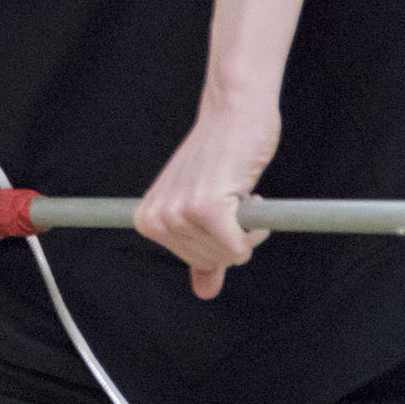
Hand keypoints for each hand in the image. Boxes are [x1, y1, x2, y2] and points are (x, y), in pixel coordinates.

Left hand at [133, 104, 279, 298]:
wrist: (233, 112)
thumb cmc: (220, 153)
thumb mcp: (202, 207)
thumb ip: (202, 251)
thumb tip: (205, 291)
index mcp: (149, 219)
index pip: (194, 263)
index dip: (218, 242)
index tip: (220, 210)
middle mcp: (158, 219)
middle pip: (212, 262)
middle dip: (234, 237)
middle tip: (233, 200)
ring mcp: (179, 214)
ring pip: (227, 256)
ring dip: (246, 229)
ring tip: (236, 193)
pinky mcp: (205, 208)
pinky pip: (240, 247)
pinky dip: (255, 229)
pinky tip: (247, 194)